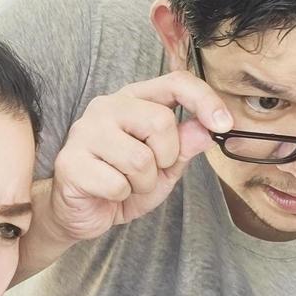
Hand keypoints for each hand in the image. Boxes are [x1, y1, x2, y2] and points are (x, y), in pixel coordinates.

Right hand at [49, 71, 229, 241]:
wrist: (82, 213)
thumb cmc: (122, 183)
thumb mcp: (165, 167)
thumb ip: (185, 145)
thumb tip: (208, 128)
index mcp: (132, 100)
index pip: (175, 82)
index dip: (204, 100)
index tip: (225, 125)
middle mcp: (106, 107)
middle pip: (160, 121)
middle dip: (165, 158)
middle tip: (148, 171)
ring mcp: (84, 132)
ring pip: (139, 158)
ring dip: (142, 183)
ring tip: (126, 184)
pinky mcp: (70, 162)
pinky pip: (117, 183)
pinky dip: (120, 195)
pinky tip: (106, 192)